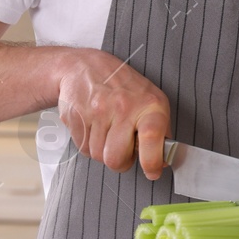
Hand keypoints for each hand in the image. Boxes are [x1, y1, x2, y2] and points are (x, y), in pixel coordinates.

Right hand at [55, 49, 169, 178]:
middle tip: (124, 148)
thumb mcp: (152, 100)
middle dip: (121, 161)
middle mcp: (123, 108)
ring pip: (98, 156)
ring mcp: (97, 113)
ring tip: (109, 132)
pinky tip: (95, 128)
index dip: (151, 160)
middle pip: (116, 159)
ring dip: (104, 152)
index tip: (152, 171)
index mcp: (148, 105)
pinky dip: (90, 144)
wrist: (84, 67)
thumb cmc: (124, 86)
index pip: (151, 137)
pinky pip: (83, 149)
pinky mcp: (76, 118)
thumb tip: (162, 160)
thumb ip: (160, 130)